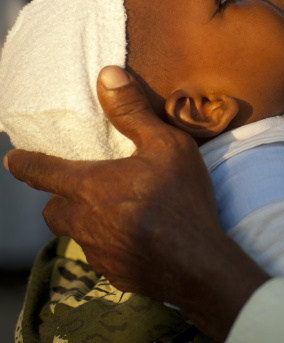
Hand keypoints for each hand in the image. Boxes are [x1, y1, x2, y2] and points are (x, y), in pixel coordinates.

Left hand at [4, 66, 267, 339]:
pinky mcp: (115, 274)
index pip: (44, 173)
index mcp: (91, 187)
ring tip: (110, 210)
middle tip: (74, 188)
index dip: (26, 164)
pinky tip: (134, 236)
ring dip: (84, 220)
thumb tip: (107, 74)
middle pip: (54, 210)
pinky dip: (108, 242)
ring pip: (77, 233)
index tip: (13, 159)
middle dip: (57, 198)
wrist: (200, 265)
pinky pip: (100, 254)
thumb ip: (131, 111)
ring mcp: (99, 252)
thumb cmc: (182, 198)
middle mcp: (85, 222)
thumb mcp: (165, 144)